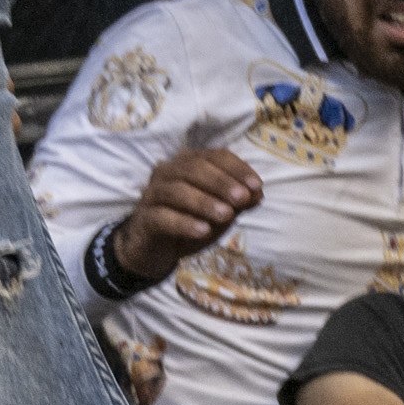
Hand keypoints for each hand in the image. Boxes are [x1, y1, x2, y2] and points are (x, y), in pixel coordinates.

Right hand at [112, 143, 266, 286]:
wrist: (155, 248)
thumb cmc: (189, 222)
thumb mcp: (219, 213)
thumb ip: (237, 202)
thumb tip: (258, 193)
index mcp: (188, 163)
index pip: (214, 156)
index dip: (236, 168)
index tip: (257, 185)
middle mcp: (168, 172)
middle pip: (193, 168)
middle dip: (221, 182)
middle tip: (242, 199)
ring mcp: (153, 194)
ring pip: (177, 190)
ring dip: (204, 202)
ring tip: (226, 215)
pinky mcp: (144, 219)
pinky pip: (162, 217)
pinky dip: (184, 223)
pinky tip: (203, 231)